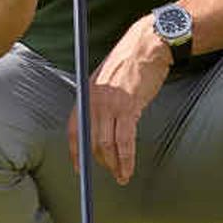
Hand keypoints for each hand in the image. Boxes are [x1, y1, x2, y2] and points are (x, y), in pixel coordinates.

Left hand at [86, 16, 169, 182]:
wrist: (148, 45)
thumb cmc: (130, 62)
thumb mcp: (105, 79)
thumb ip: (98, 100)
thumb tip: (97, 124)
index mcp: (86, 94)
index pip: (74, 129)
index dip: (76, 151)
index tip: (79, 168)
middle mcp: (94, 101)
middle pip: (91, 140)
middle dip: (100, 161)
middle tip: (110, 172)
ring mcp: (110, 104)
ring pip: (107, 145)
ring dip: (114, 165)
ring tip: (121, 177)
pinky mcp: (129, 107)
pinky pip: (125, 141)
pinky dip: (126, 159)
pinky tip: (128, 169)